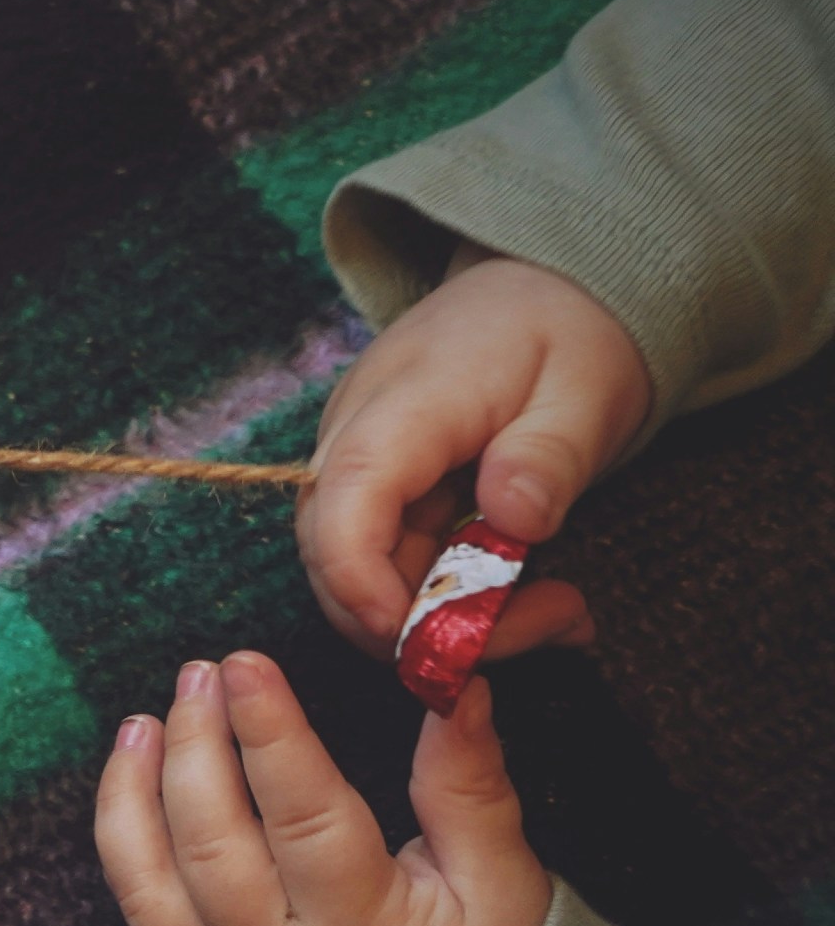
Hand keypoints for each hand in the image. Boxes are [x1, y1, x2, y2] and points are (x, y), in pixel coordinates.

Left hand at [94, 652, 548, 925]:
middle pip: (212, 842)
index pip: (302, 814)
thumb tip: (455, 682)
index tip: (246, 662)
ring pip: (153, 884)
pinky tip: (129, 786)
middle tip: (199, 670)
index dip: (268, 732)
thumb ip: (468, 785)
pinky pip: (143, 917)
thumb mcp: (504, 883)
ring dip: (134, 796)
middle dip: (197, 747)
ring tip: (142, 721)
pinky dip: (123, 847)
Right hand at [298, 246, 645, 658]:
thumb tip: (514, 521)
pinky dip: (455, 594)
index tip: (433, 644)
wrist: (548, 282)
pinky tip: (529, 594)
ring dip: (451, 616)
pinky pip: (393, 560)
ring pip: (364, 573)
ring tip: (559, 611)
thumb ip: (547, 456)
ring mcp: (363, 466)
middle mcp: (357, 439)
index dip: (367, 588)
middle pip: (336, 560)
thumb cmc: (570, 330)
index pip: (343, 507)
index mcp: (404, 407)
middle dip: (421, 623)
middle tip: (546, 627)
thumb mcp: (588, 388)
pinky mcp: (382, 489)